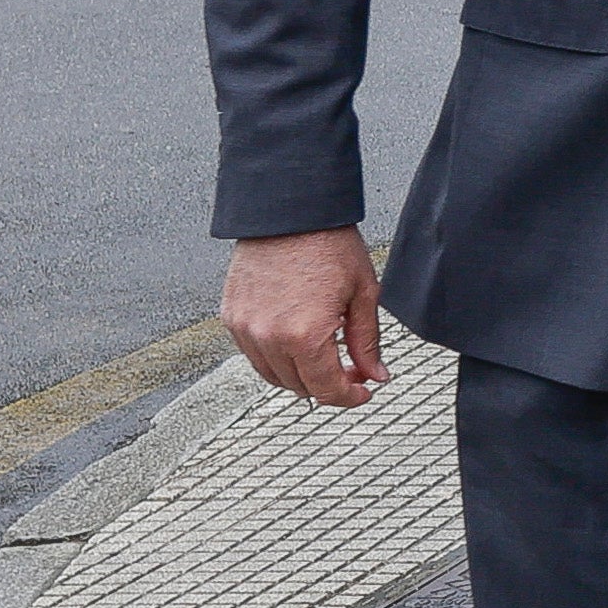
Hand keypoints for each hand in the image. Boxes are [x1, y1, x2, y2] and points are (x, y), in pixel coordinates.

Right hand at [223, 228, 383, 405]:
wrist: (290, 210)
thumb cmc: (328, 243)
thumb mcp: (362, 294)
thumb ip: (367, 341)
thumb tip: (375, 374)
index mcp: (305, 335)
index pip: (327, 390)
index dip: (349, 397)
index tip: (362, 392)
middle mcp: (269, 337)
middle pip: (300, 388)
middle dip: (329, 386)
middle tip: (351, 371)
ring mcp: (245, 328)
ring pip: (273, 376)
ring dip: (301, 376)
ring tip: (325, 358)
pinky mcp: (232, 316)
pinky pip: (253, 355)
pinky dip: (275, 359)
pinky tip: (297, 343)